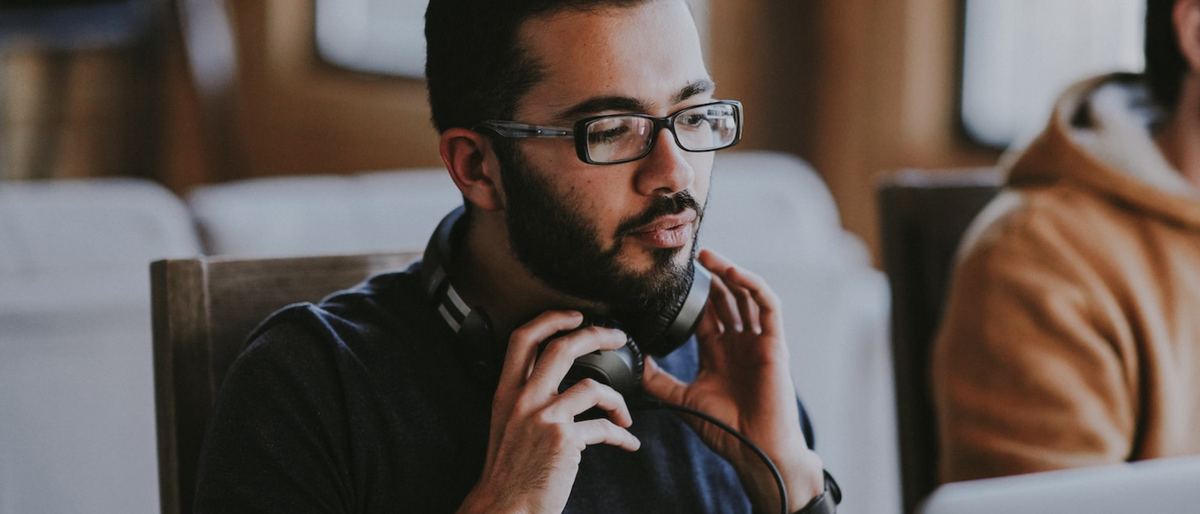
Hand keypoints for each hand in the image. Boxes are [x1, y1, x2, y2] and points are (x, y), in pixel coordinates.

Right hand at [456, 311, 640, 513]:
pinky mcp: (564, 440)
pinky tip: (628, 442)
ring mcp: (544, 418)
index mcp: (507, 392)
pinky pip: (604, 428)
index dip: (551, 319)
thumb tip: (563, 386)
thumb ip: (527, 400)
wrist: (504, 507)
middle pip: (562, 348)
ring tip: (625, 414)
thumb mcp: (507, 425)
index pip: (523, 339)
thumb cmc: (510, 471)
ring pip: (593, 387)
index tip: (574, 315)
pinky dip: (622, 436)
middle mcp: (523, 400)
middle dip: (596, 334)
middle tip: (616, 336)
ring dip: (619, 400)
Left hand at [641, 249, 824, 512]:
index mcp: (718, 352)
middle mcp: (738, 342)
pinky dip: (753, 286)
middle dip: (709, 276)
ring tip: (707, 256)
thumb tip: (632, 360)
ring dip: (729, 273)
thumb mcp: (682, 398)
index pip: (705, 313)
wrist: (756, 450)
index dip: (691, 293)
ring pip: (746, 295)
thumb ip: (658, 379)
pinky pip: (768, 306)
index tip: (670, 277)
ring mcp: (757, 341)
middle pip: (725, 298)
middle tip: (688, 256)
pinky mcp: (775, 344)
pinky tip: (733, 273)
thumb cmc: (726, 429)